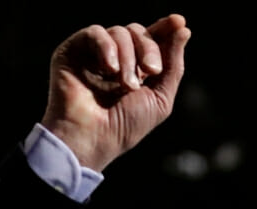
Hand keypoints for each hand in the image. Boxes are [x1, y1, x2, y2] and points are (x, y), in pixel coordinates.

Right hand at [40, 14, 190, 171]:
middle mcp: (115, 59)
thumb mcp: (160, 98)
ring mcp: (93, 55)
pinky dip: (106, 47)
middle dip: (149, 48)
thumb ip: (173, 65)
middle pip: (138, 31)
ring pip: (120, 31)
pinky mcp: (73, 51)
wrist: (92, 139)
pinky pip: (95, 33)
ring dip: (128, 57)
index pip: (151, 38)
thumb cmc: (125, 127)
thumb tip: (183, 29)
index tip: (178, 21)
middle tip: (150, 70)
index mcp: (136, 69)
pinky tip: (109, 70)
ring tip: (125, 84)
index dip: (165, 28)